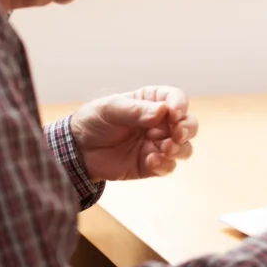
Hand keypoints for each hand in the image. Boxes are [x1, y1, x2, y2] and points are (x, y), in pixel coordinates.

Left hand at [69, 86, 197, 181]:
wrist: (77, 150)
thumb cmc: (94, 121)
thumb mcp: (110, 109)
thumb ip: (135, 111)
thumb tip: (163, 112)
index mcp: (152, 102)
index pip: (176, 99)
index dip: (180, 105)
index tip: (174, 114)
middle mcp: (160, 123)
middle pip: (188, 124)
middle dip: (187, 129)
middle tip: (177, 134)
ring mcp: (158, 145)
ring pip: (184, 147)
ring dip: (180, 149)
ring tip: (165, 149)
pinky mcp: (152, 165)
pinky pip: (169, 167)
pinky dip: (165, 165)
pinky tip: (151, 161)